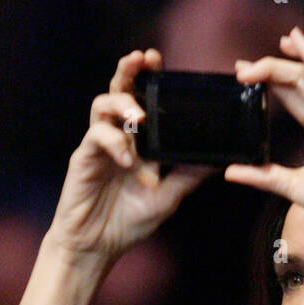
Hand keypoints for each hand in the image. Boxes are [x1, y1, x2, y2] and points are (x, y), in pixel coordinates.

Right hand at [47, 48, 209, 265]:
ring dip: (122, 104)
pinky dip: (115, 142)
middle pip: (118, 90)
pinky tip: (128, 158)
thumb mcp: (170, 195)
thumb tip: (219, 157)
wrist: (98, 246)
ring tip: (138, 116)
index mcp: (137, 140)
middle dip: (129, 71)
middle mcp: (117, 135)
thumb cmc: (129, 219)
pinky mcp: (84, 158)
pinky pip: (97, 136)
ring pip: (102, 105)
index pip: (141, 99)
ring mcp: (98, 144)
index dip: (147, 76)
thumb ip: (189, 174)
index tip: (158, 60)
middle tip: (142, 58)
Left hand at [224, 27, 303, 231]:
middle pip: (300, 79)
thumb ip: (262, 175)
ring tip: (281, 41)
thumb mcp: (290, 185)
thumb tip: (231, 171)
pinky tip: (297, 41)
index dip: (271, 80)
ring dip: (299, 52)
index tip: (244, 75)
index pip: (294, 94)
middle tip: (243, 67)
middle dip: (272, 67)